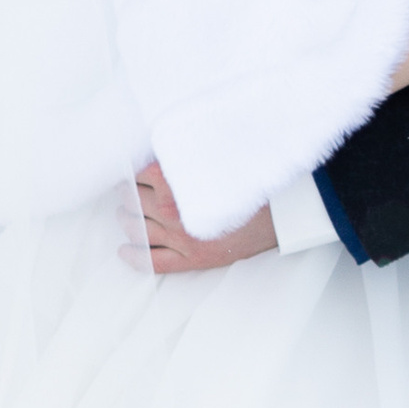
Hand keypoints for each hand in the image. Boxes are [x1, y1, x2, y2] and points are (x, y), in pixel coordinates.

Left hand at [138, 162, 275, 275]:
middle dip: (129, 192)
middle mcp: (174, 211)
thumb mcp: (218, 159)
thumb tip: (165, 146)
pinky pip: (152, 261)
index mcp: (179, 182)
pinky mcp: (192, 259)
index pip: (140, 173)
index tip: (134, 168)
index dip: (135, 169)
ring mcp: (181, 238)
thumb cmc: (252, 183)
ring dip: (128, 219)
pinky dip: (134, 256)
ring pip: (136, 228)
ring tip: (128, 213)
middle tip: (130, 188)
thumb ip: (188, 154)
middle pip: (133, 199)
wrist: (283, 214)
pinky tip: (126, 250)